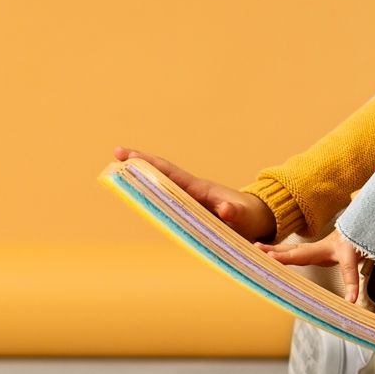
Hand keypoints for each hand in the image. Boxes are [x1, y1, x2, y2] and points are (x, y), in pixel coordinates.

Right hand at [111, 146, 277, 242]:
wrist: (258, 219)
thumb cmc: (250, 217)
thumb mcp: (244, 216)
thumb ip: (235, 213)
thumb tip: (225, 209)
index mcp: (200, 190)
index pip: (171, 174)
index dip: (150, 164)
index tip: (129, 155)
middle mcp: (192, 191)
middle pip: (162, 174)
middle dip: (140, 164)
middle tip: (116, 154)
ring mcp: (190, 199)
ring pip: (162, 186)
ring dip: (142, 178)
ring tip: (119, 170)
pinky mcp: (191, 209)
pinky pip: (167, 199)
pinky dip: (151, 193)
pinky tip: (137, 192)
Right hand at [257, 228, 370, 304]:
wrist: (353, 229)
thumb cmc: (353, 244)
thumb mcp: (353, 262)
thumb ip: (352, 282)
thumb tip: (351, 302)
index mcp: (323, 250)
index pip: (304, 255)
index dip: (288, 256)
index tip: (271, 257)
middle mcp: (313, 247)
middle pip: (293, 251)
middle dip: (276, 252)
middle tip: (256, 251)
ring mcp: (309, 247)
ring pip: (288, 249)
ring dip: (272, 250)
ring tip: (254, 249)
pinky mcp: (306, 250)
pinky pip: (289, 251)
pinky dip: (276, 252)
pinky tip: (264, 252)